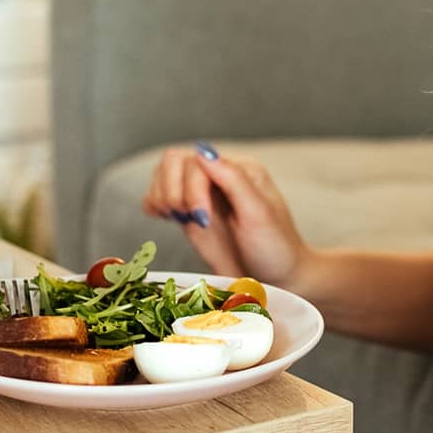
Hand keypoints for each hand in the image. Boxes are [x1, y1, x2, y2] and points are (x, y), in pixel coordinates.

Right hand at [140, 143, 314, 284]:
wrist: (277, 279)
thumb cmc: (275, 248)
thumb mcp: (260, 214)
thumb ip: (233, 180)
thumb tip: (204, 152)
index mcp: (239, 170)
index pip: (197, 160)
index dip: (192, 189)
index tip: (202, 219)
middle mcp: (218, 177)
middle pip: (174, 163)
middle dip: (175, 193)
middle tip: (192, 220)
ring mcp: (202, 195)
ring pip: (162, 175)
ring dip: (162, 197)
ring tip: (180, 218)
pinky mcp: (189, 215)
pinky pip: (158, 197)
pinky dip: (154, 205)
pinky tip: (166, 218)